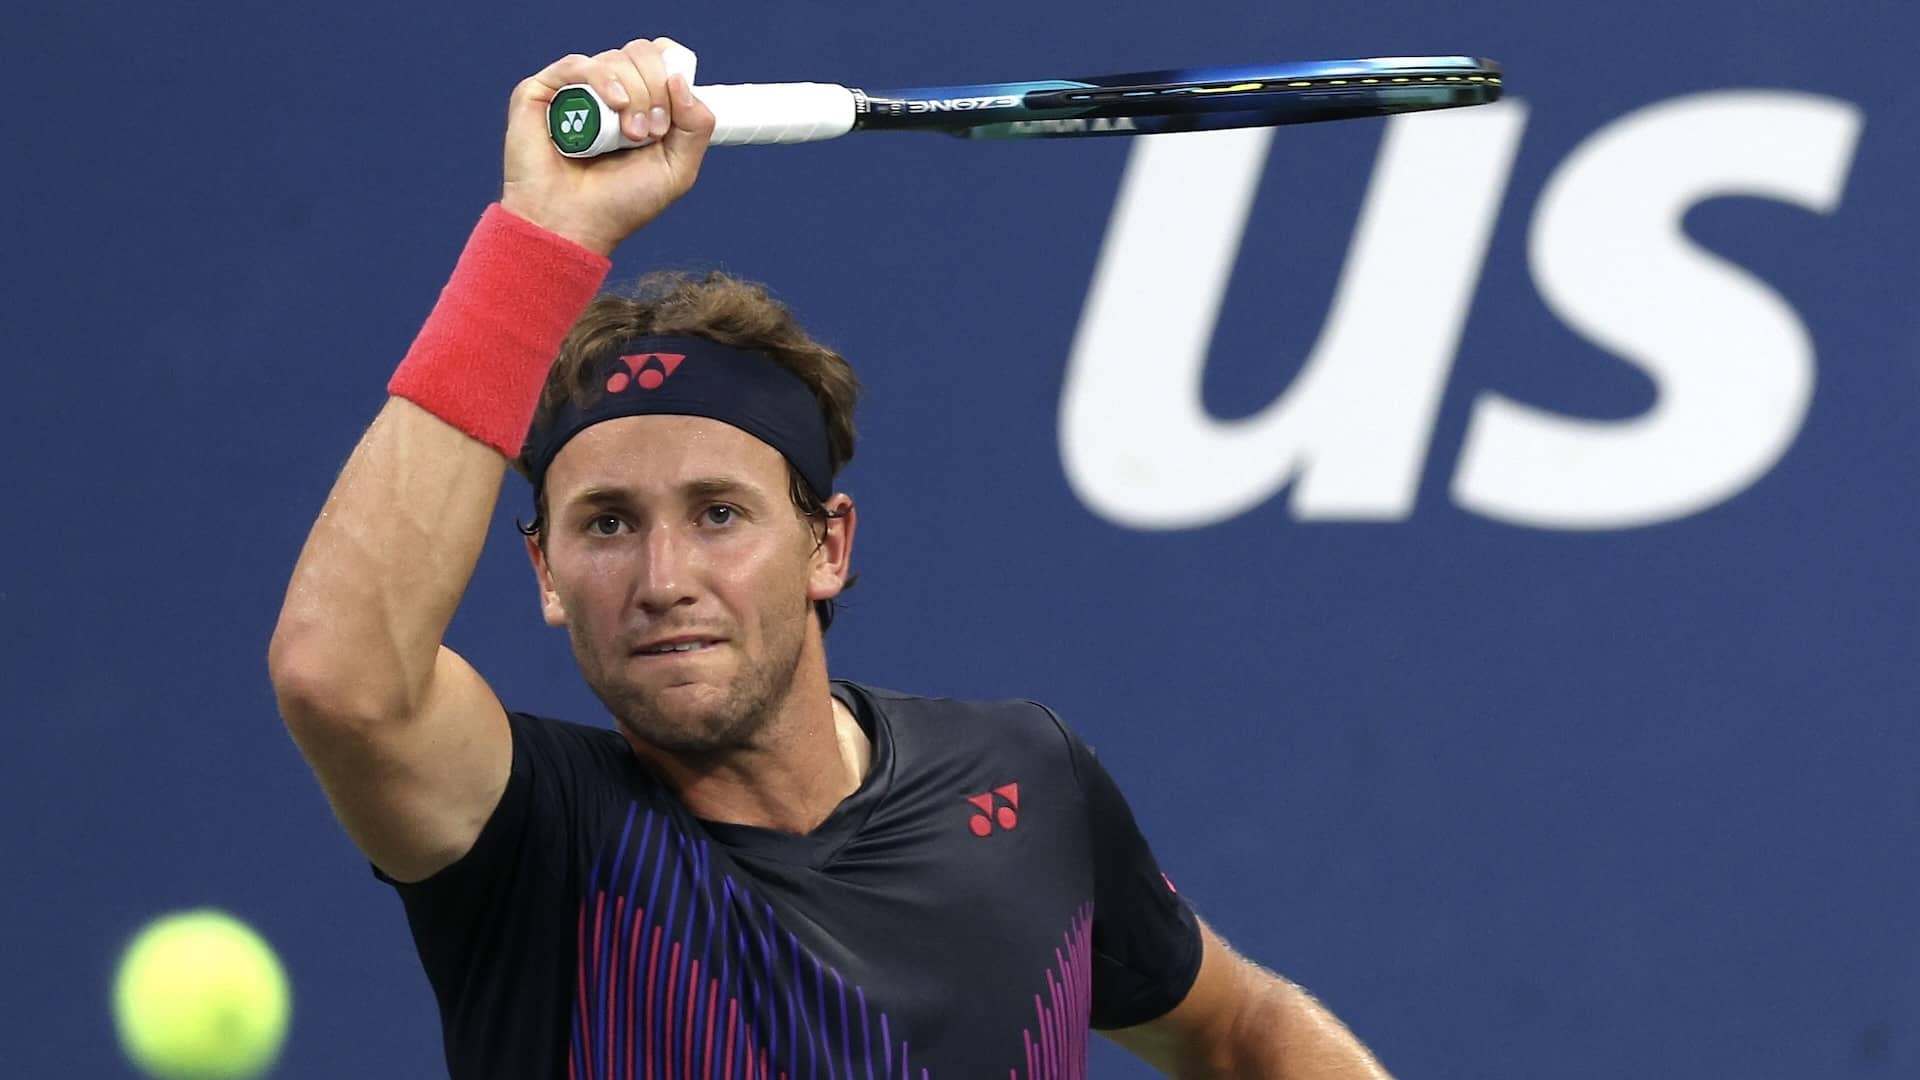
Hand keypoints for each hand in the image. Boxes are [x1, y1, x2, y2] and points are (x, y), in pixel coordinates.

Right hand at [499, 38, 715, 255]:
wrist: (572, 226)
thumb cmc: (620, 204)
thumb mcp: (677, 170)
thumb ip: (697, 125)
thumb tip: (680, 78)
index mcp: (637, 101)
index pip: (660, 57)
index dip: (671, 74)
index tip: (671, 118)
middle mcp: (606, 90)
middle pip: (642, 54)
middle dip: (656, 91)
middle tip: (650, 134)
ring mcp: (574, 89)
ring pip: (616, 59)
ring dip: (634, 96)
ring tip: (630, 136)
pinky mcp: (541, 92)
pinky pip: (578, 64)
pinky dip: (603, 79)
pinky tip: (614, 105)